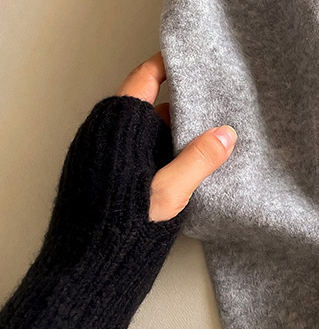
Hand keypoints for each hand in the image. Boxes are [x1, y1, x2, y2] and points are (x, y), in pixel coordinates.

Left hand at [116, 52, 236, 221]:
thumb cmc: (121, 226)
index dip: (169, 65)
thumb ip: (199, 160)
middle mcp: (104, 133)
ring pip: (144, 131)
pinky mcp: (102, 174)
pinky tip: (185, 165)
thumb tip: (226, 134)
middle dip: (182, 105)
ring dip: (173, 133)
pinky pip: (137, 150)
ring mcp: (101, 154)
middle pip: (149, 105)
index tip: (196, 59)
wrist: (83, 269)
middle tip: (216, 105)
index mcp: (117, 125)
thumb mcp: (169, 193)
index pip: (145, 78)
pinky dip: (160, 150)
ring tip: (208, 138)